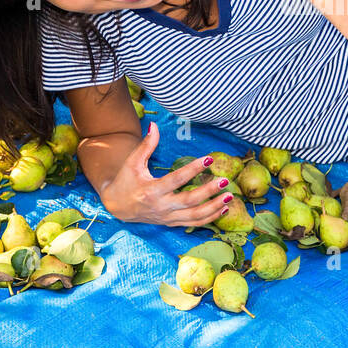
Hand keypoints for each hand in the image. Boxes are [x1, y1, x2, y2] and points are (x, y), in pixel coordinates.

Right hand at [103, 121, 234, 227]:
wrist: (117, 206)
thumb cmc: (126, 181)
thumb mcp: (133, 162)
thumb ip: (146, 145)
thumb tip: (155, 125)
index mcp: (151, 191)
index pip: (177, 179)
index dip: (194, 169)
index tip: (209, 158)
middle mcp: (161, 207)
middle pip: (189, 201)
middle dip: (209, 191)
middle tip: (224, 180)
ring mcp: (167, 217)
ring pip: (195, 216)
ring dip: (214, 207)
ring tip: (230, 196)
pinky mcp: (171, 223)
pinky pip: (193, 223)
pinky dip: (210, 218)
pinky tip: (224, 208)